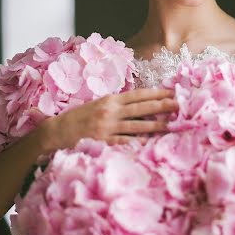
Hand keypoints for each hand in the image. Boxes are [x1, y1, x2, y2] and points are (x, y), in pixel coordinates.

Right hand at [40, 88, 177, 153]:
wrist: (56, 132)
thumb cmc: (78, 119)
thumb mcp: (97, 105)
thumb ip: (115, 105)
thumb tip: (135, 104)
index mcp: (110, 100)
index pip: (137, 95)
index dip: (155, 93)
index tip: (170, 91)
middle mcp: (110, 112)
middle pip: (141, 108)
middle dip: (161, 106)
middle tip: (179, 104)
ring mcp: (108, 128)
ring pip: (137, 125)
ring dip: (156, 125)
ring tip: (171, 124)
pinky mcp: (104, 142)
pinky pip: (125, 142)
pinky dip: (138, 142)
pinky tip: (151, 143)